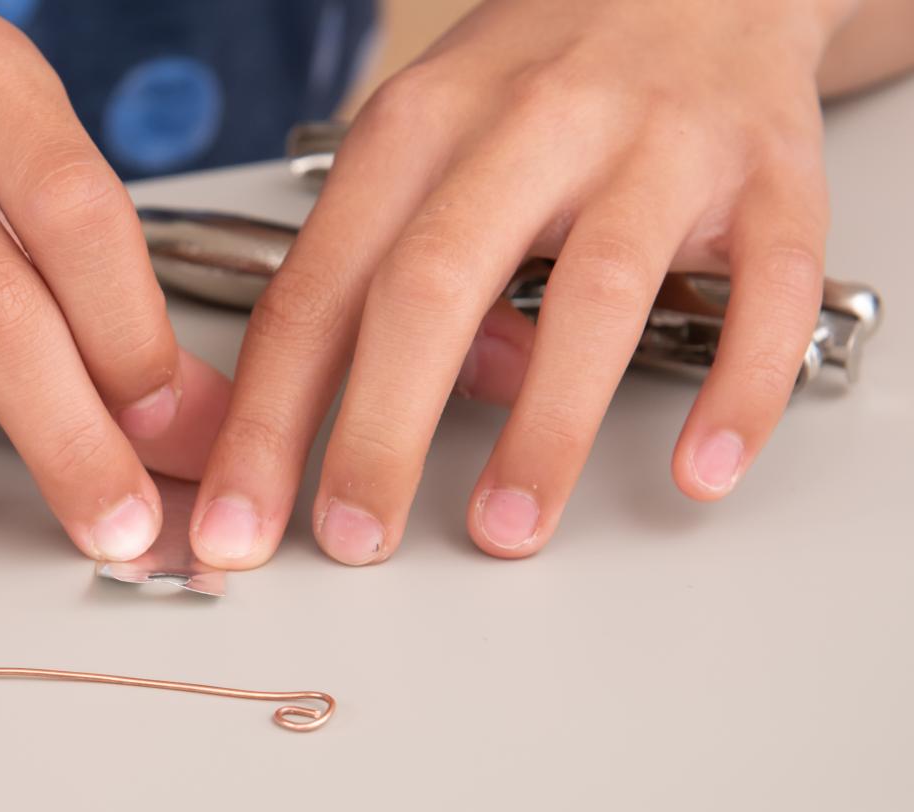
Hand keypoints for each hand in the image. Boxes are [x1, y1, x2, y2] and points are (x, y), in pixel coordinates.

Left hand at [191, 0, 844, 566]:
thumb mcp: (431, 143)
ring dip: (541, 432)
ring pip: (591, 297)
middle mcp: (527, 127)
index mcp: (414, 127)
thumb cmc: (542, 76)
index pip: (313, 293)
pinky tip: (695, 469)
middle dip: (378, 434)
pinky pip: (761, 292)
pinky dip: (734, 389)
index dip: (265, 421)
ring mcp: (654, 147)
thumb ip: (393, 273)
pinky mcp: (770, 174)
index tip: (237, 522)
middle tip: (352, 541)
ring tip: (503, 529)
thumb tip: (405, 414)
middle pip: (428, 289)